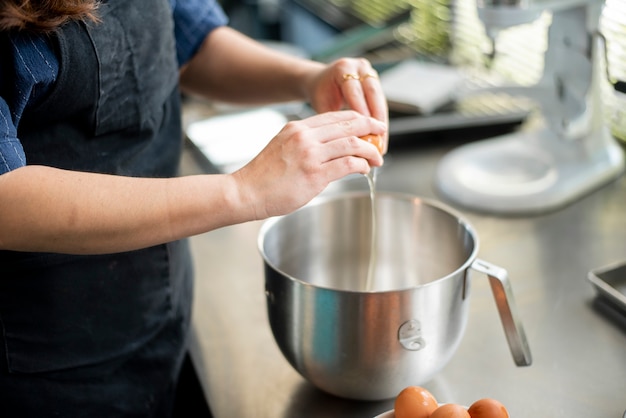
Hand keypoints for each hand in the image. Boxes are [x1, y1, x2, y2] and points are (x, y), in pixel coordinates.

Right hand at [232, 111, 386, 218]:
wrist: (245, 192)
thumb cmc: (262, 177)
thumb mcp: (282, 148)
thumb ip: (304, 144)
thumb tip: (328, 150)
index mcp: (297, 128)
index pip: (335, 116)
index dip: (356, 118)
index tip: (368, 124)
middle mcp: (305, 136)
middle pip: (347, 124)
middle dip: (370, 127)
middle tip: (382, 133)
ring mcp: (310, 154)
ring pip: (352, 143)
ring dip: (370, 150)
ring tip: (377, 158)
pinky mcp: (315, 174)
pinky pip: (348, 164)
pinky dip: (362, 165)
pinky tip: (364, 169)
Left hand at [306, 58, 388, 152]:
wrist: (320, 81)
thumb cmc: (320, 94)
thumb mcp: (322, 105)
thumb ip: (333, 119)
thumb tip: (343, 142)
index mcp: (343, 68)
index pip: (355, 92)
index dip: (362, 114)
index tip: (366, 134)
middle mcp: (359, 67)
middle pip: (373, 94)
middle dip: (377, 120)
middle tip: (379, 141)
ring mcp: (369, 73)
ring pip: (380, 100)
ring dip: (382, 123)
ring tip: (381, 143)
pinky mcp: (376, 82)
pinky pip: (381, 103)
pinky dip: (380, 120)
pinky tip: (380, 136)